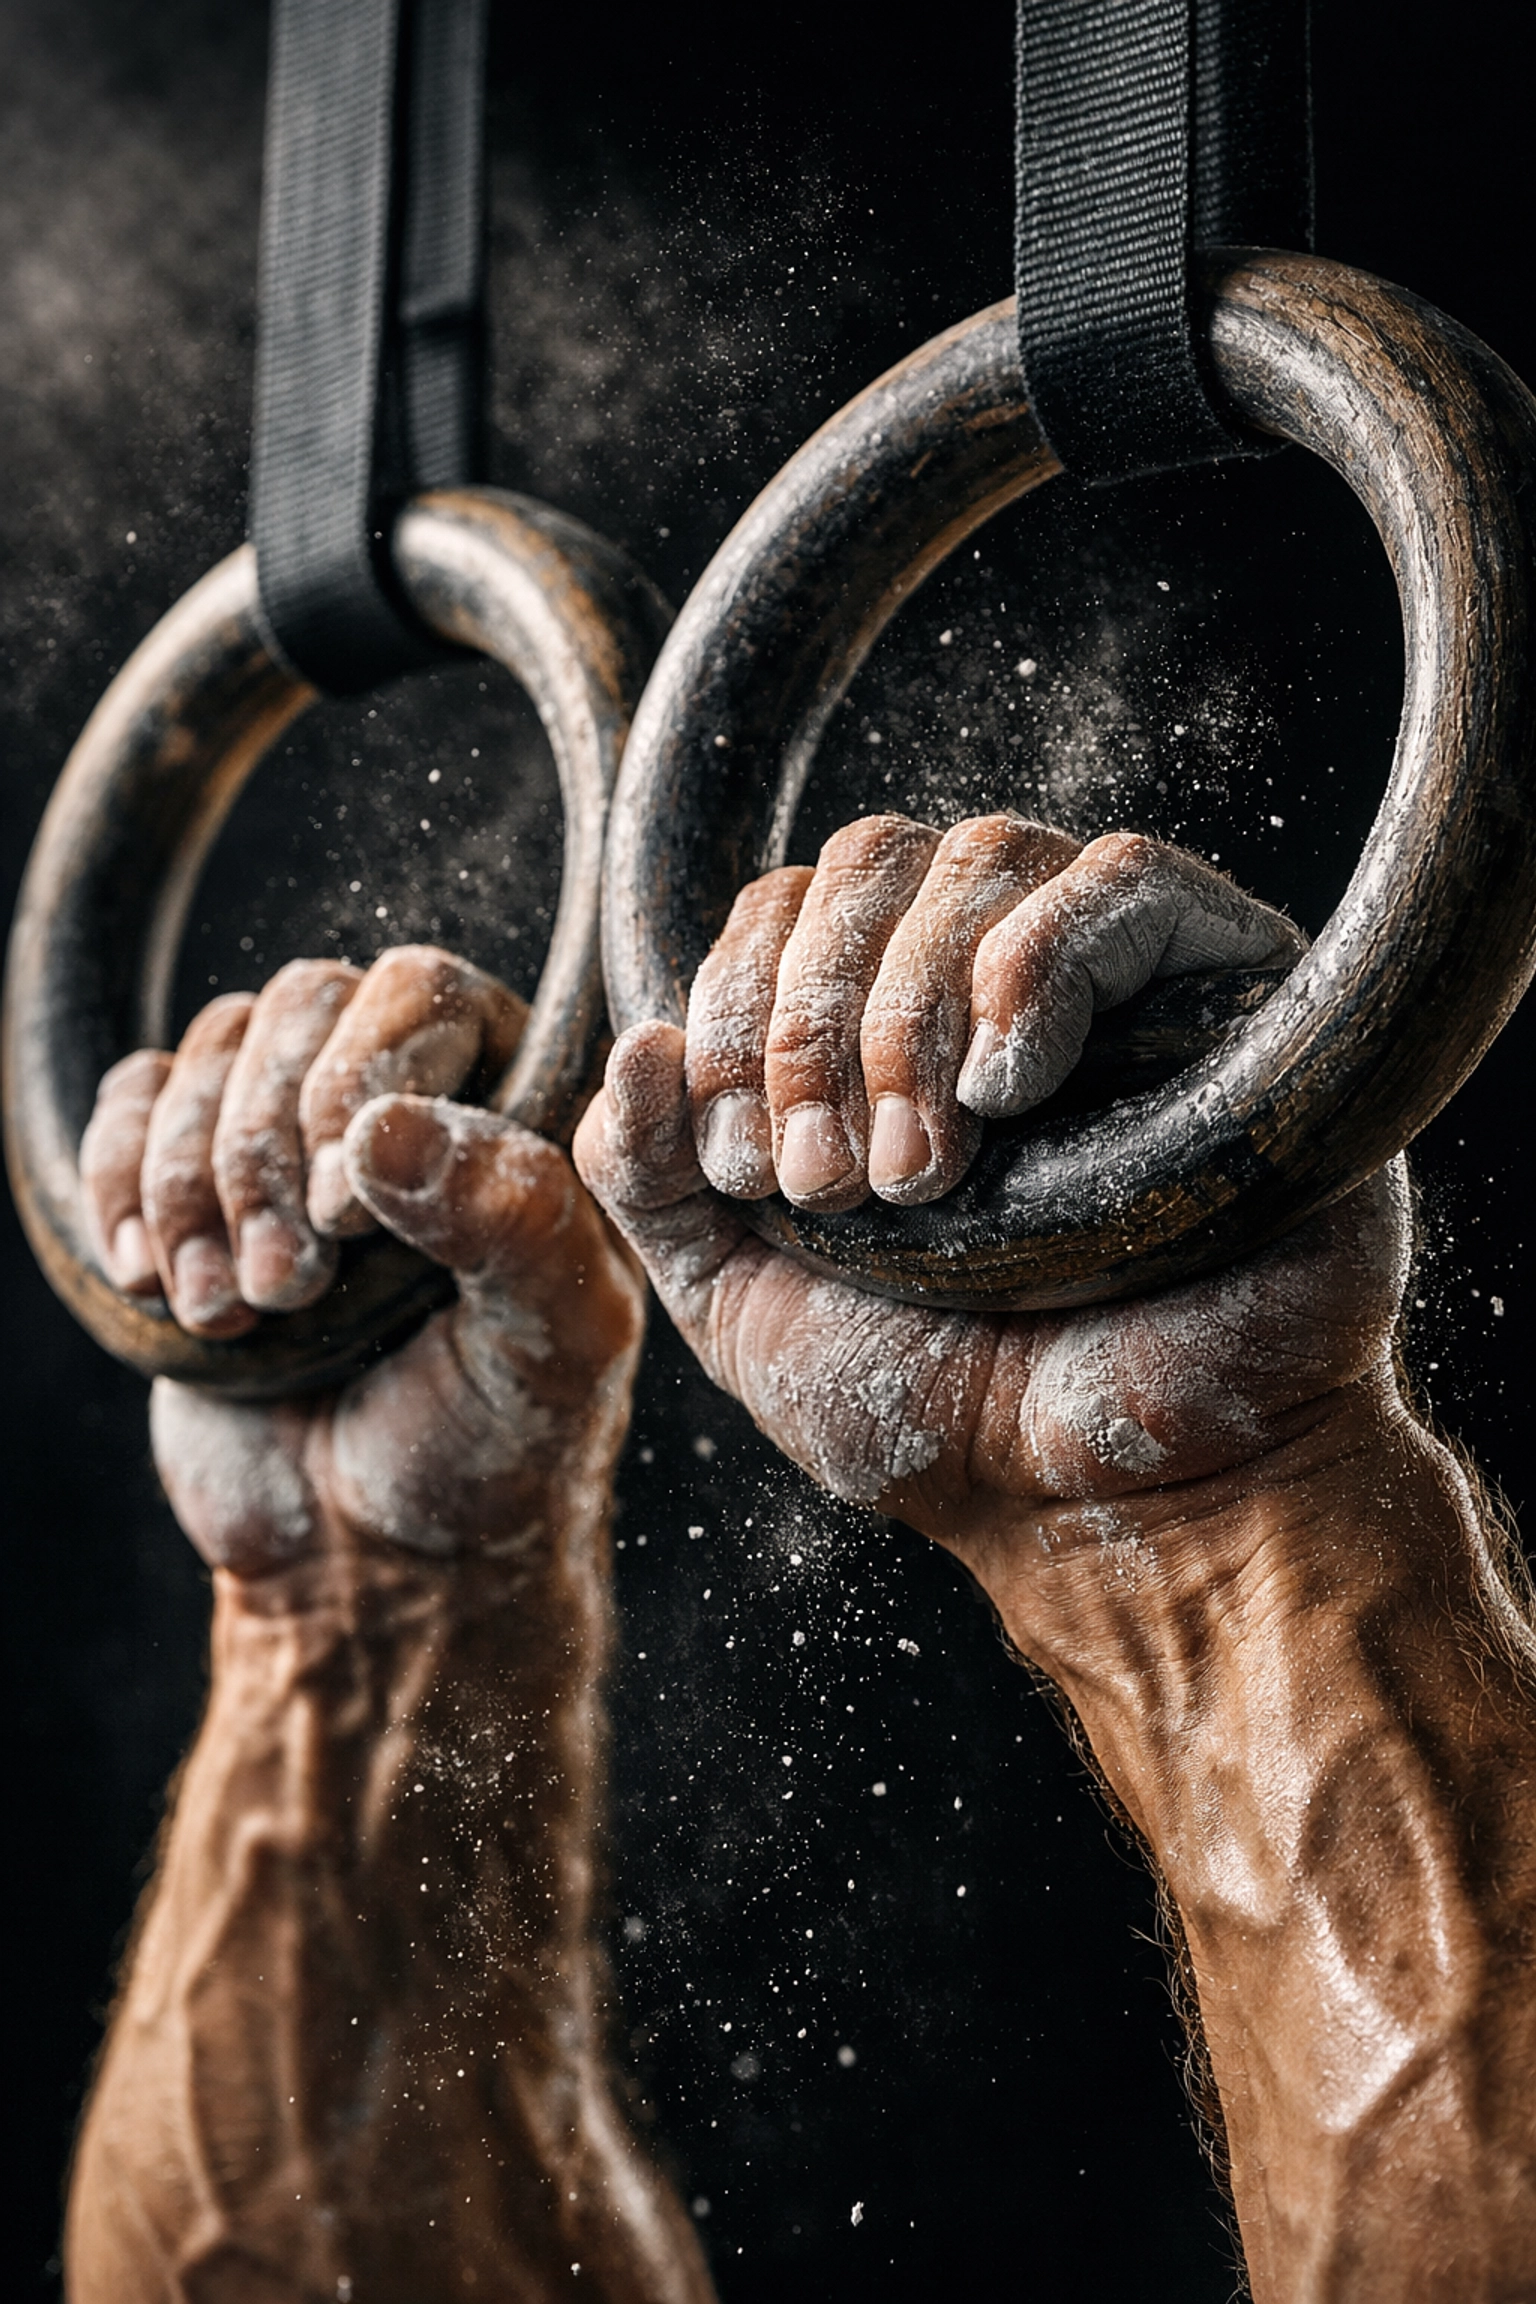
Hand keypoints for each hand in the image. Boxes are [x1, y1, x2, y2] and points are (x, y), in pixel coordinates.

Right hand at [79, 948, 642, 1573]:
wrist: (376, 1555)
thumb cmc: (495, 1447)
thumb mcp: (549, 1347)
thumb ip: (508, 1224)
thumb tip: (379, 1127)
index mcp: (521, 1098)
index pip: (423, 994)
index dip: (361, 1081)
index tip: (348, 1225)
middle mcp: (407, 1085)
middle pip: (300, 1007)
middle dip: (266, 1153)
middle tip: (288, 1289)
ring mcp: (291, 1123)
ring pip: (210, 1050)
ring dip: (193, 1183)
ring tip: (234, 1312)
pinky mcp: (194, 1172)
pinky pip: (130, 1100)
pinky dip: (122, 1184)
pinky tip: (155, 1279)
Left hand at [575, 814, 1407, 1574]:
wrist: (1101, 1505)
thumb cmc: (931, 1406)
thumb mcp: (739, 1298)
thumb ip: (655, 1176)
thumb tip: (634, 1037)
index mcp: (875, 1019)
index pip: (781, 905)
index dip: (735, 1008)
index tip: (742, 1168)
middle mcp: (989, 969)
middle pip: (871, 860)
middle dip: (812, 1020)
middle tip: (826, 1184)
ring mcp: (1114, 970)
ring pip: (985, 855)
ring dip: (912, 1011)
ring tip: (917, 1174)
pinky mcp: (1227, 987)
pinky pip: (1128, 881)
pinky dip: (1039, 967)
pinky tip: (1008, 1093)